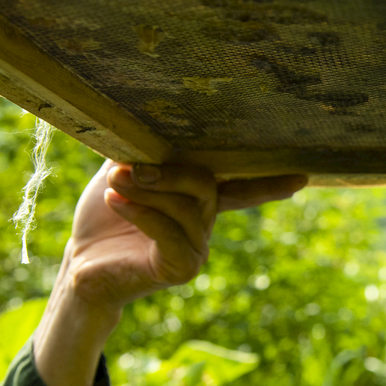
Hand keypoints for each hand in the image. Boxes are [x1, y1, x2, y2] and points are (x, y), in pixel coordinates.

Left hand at [64, 161, 307, 309]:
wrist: (82, 264)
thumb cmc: (104, 218)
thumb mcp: (123, 172)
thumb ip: (142, 150)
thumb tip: (144, 117)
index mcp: (199, 200)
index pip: (240, 187)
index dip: (271, 183)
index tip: (303, 177)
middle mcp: (205, 222)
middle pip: (208, 185)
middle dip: (172, 172)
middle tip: (130, 166)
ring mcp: (198, 246)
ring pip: (189, 207)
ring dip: (149, 190)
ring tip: (116, 181)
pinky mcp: (182, 268)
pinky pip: (172, 233)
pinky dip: (143, 214)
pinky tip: (118, 202)